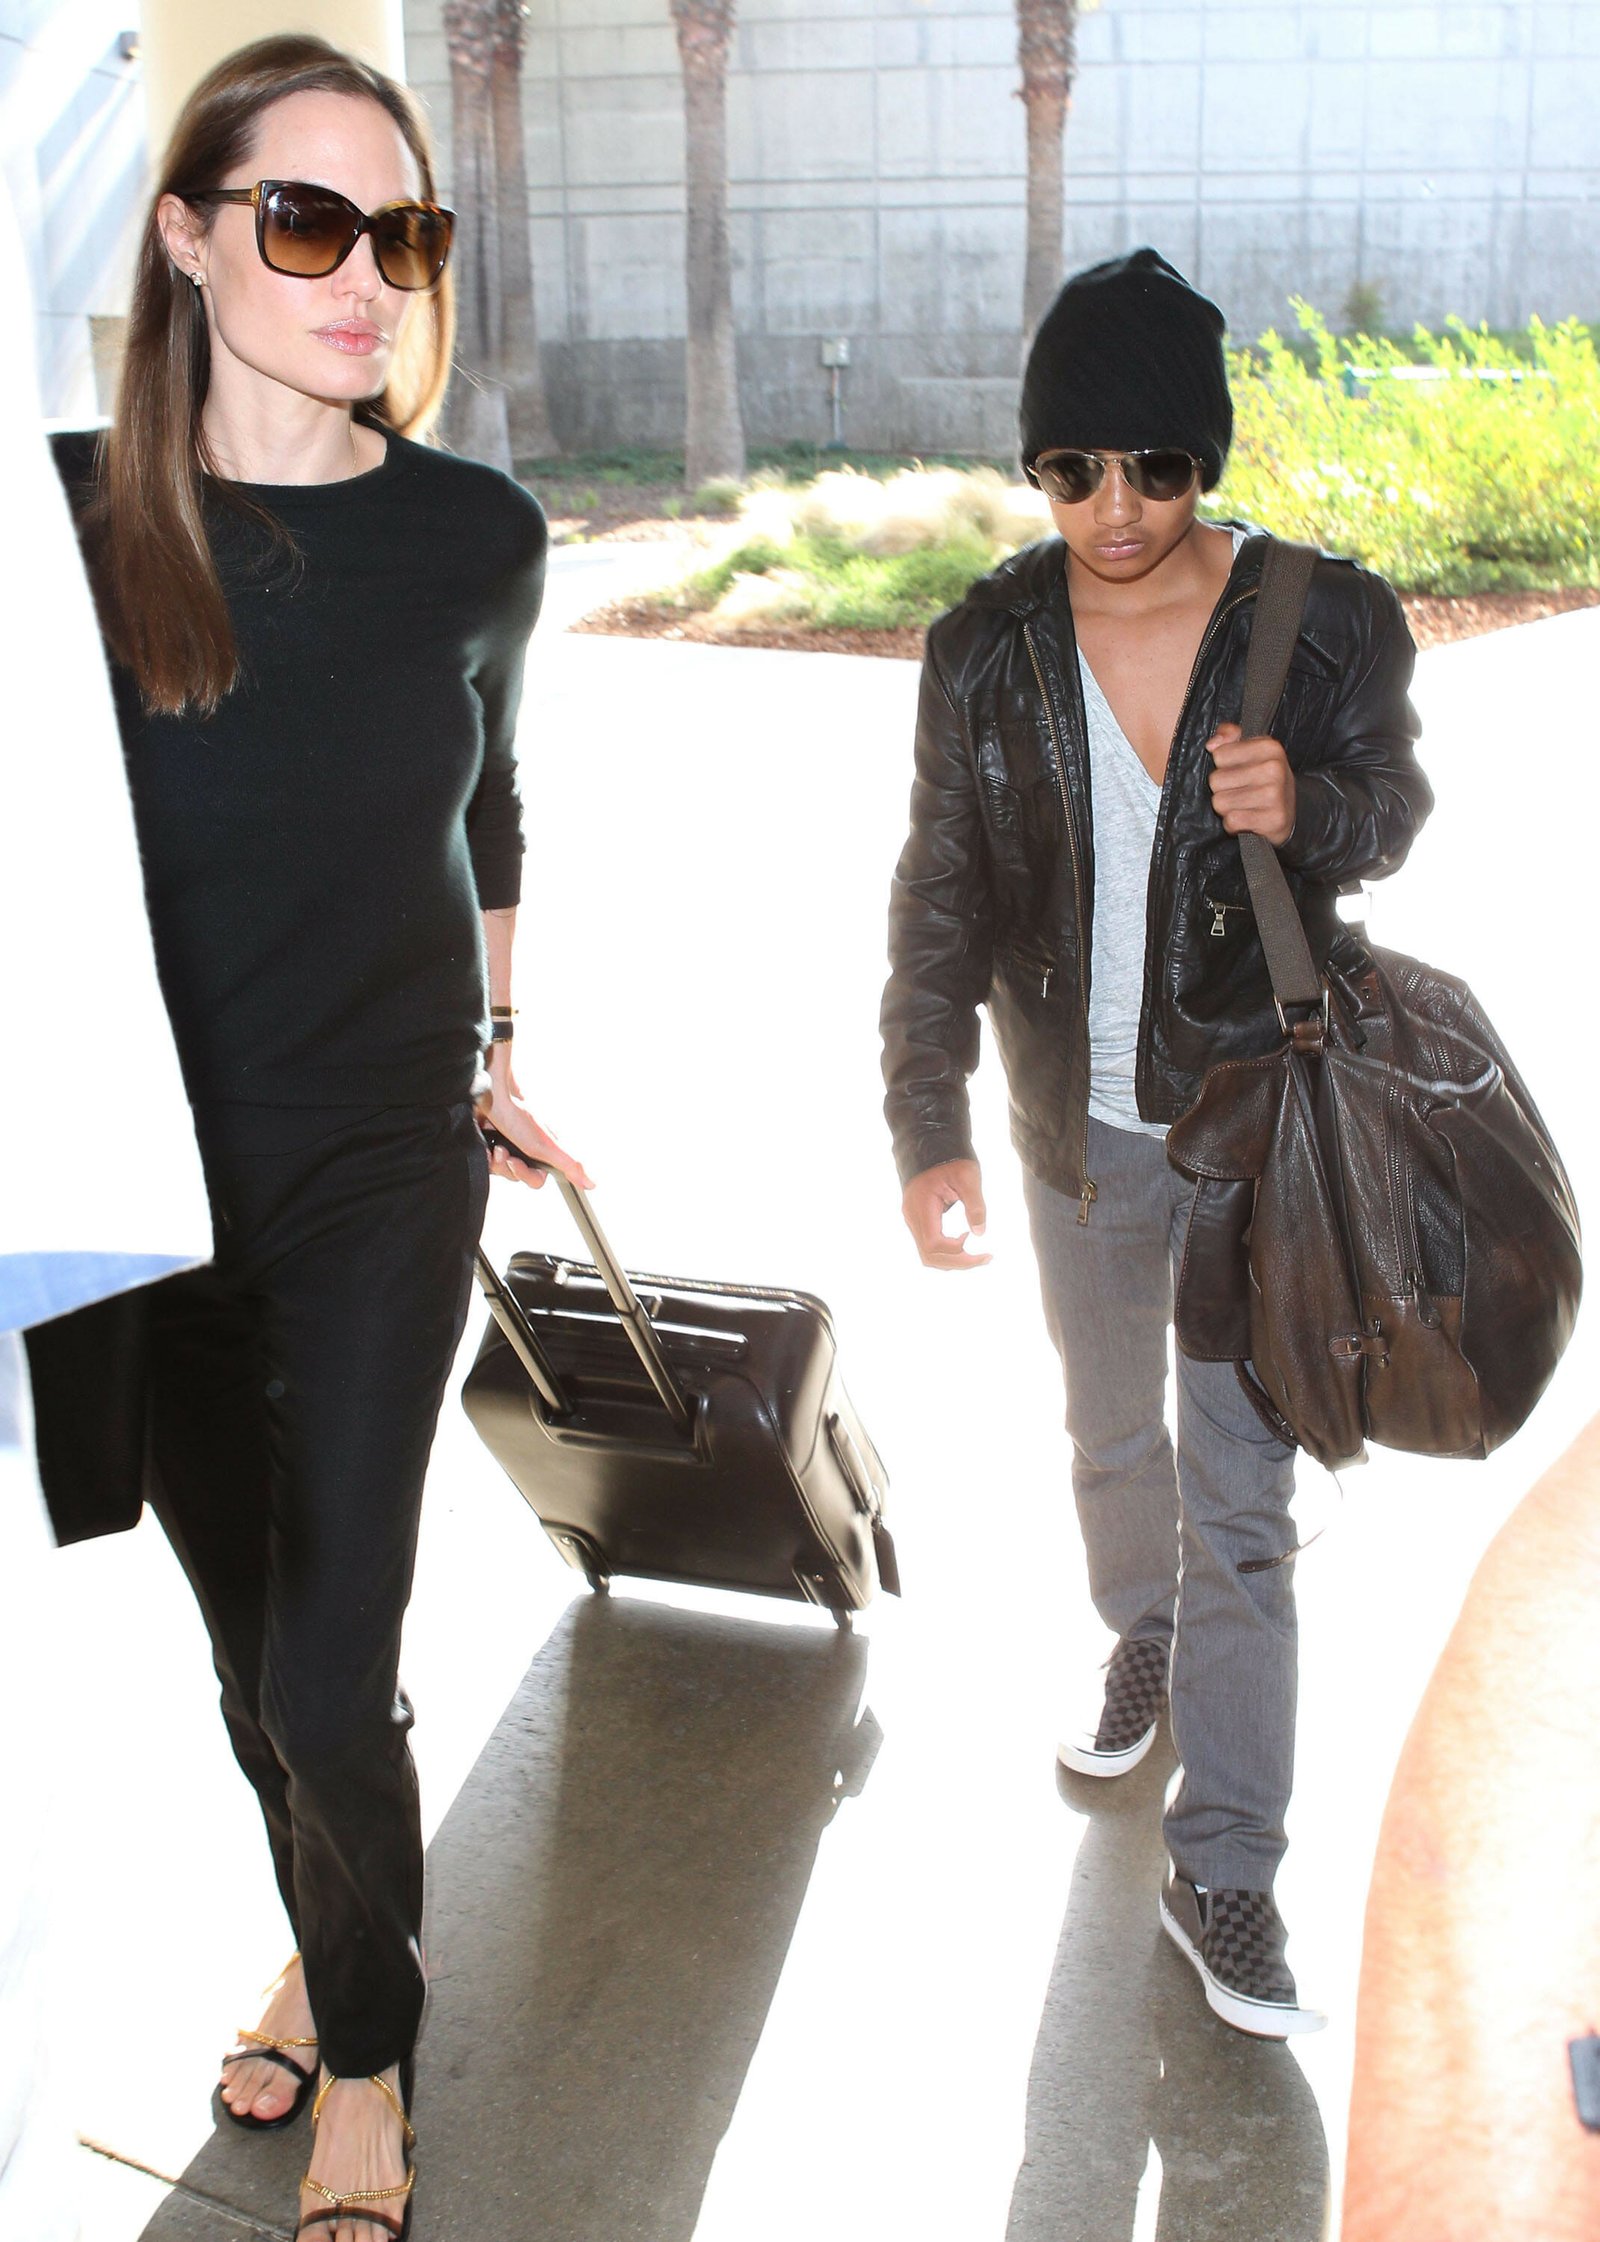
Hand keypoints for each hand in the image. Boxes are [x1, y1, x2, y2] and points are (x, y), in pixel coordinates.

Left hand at [475, 1078, 592, 1192]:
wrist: (490, 1092)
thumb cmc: (518, 1112)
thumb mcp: (546, 1145)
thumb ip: (570, 1165)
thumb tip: (592, 1183)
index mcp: (542, 1150)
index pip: (536, 1178)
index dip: (525, 1175)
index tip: (516, 1163)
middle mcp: (525, 1149)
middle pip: (516, 1176)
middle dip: (506, 1166)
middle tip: (502, 1151)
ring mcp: (506, 1145)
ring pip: (499, 1170)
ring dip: (493, 1160)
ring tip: (493, 1145)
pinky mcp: (489, 1141)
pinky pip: (484, 1161)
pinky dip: (482, 1154)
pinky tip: (483, 1144)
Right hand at [902, 1158, 990, 1270]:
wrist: (930, 1145)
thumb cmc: (950, 1159)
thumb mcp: (968, 1177)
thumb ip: (975, 1205)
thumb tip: (980, 1232)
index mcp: (922, 1207)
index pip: (934, 1245)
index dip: (957, 1251)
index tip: (978, 1242)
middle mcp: (912, 1217)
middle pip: (930, 1256)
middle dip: (958, 1262)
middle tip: (985, 1258)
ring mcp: (912, 1220)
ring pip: (928, 1255)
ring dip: (953, 1260)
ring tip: (977, 1256)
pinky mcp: (918, 1220)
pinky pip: (928, 1245)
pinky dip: (947, 1252)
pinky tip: (963, 1243)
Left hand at [1206, 722, 1295, 845]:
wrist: (1291, 812)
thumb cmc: (1265, 778)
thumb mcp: (1251, 750)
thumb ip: (1228, 736)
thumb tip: (1212, 745)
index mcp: (1269, 747)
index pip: (1219, 755)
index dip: (1224, 766)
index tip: (1240, 771)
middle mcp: (1274, 768)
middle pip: (1216, 780)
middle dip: (1223, 789)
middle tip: (1242, 791)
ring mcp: (1274, 795)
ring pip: (1220, 802)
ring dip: (1227, 808)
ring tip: (1244, 805)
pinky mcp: (1272, 819)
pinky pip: (1231, 821)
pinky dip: (1233, 824)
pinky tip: (1247, 819)